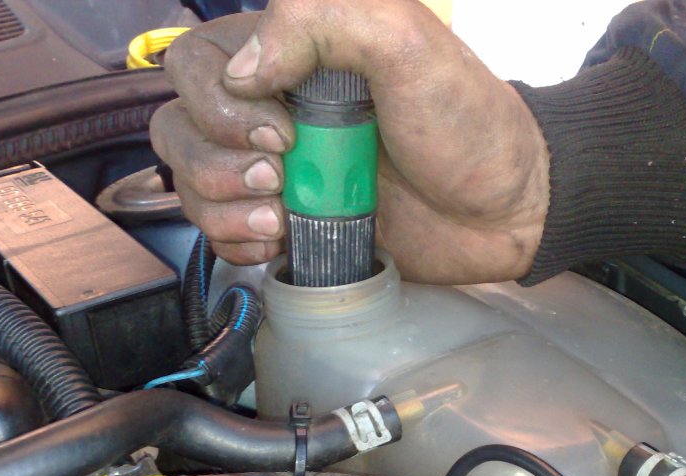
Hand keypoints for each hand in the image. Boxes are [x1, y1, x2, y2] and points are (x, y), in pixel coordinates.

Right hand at [150, 0, 548, 283]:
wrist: (506, 209)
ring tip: (280, 219)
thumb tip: (240, 71)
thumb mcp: (406, 42)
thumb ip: (319, 24)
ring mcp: (279, 173)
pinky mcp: (292, 225)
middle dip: (214, 160)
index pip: (197, 61)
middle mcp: (274, 109)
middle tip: (279, 179)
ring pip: (191, 182)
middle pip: (180, 125)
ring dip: (219, 207)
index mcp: (293, 55)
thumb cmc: (467, 123)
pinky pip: (222, 232)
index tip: (284, 132)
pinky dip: (233, 242)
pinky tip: (275, 241)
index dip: (219, 102)